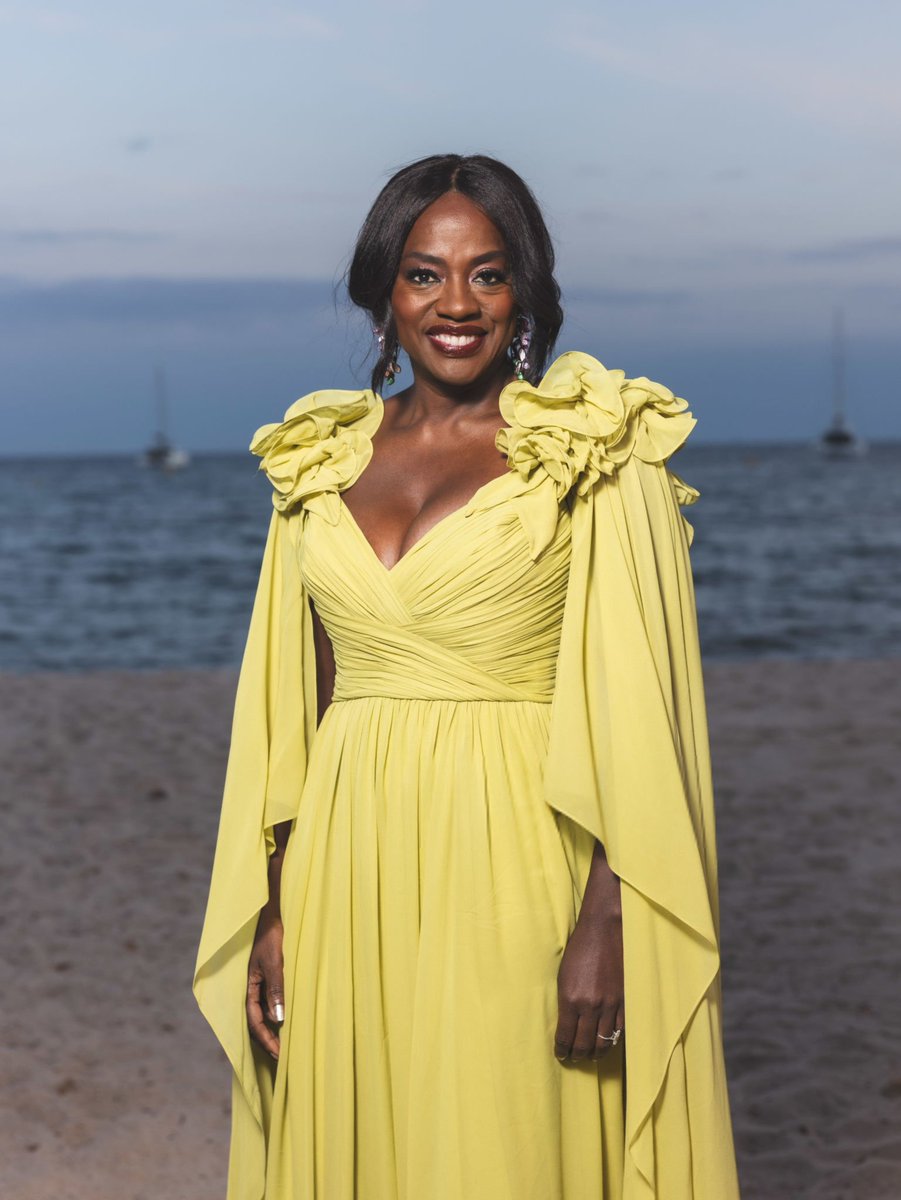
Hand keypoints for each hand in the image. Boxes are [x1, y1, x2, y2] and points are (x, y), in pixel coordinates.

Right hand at [246, 907, 284, 1059]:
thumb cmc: (271, 937)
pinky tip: (288, 1023)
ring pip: (264, 1014)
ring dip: (273, 1031)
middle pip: (257, 1022)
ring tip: (286, 1046)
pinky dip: (277, 1016)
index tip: (278, 1054)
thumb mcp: (275, 963)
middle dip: (268, 1041)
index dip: (265, 1039)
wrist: (270, 915)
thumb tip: (278, 1019)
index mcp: (249, 986)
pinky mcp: (269, 978)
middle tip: (283, 1058)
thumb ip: (276, 989)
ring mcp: (260, 984)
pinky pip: (270, 1003)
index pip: (255, 1021)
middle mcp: (252, 988)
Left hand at [554, 843, 624, 1063]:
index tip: (560, 1055)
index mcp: (570, 999)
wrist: (605, 929)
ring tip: (590, 1055)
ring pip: (604, 1042)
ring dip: (596, 1052)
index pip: (565, 1037)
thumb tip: (565, 1023)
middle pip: (585, 1045)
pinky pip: (620, 1030)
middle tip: (574, 1058)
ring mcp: (610, 1004)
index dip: (562, 1050)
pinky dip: (612, 1040)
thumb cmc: (580, 948)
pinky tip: (607, 1042)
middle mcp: (591, 1006)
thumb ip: (565, 1001)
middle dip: (578, 1056)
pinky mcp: (625, 1000)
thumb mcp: (563, 974)